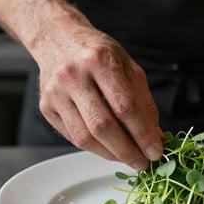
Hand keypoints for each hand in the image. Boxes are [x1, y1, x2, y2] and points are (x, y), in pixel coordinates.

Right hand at [36, 27, 162, 169]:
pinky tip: (110, 149)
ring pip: (85, 138)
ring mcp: (56, 93)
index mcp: (99, 60)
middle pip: (102, 126)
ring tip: (129, 159)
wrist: (58, 39)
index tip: (156, 151)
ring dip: (111, 155)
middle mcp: (73, 76)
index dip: (143, 134)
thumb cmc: (98, 53)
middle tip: (143, 163)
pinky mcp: (46, 107)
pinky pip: (73, 137)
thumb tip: (156, 135)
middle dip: (127, 152)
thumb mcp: (128, 66)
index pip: (125, 106)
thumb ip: (144, 100)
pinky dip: (96, 148)